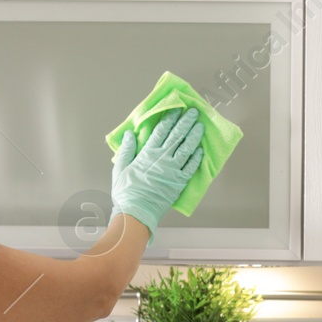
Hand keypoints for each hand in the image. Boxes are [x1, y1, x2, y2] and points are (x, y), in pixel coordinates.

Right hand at [110, 106, 204, 234]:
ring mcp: (173, 171)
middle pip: (177, 136)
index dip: (170, 118)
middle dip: (186, 122)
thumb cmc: (126, 193)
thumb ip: (127, 150)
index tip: (176, 109)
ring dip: (194, 136)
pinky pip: (191, 167)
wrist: (136, 213)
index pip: (161, 131)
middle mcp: (163, 159)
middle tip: (194, 112)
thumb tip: (130, 134)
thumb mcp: (120, 168)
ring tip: (200, 125)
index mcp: (148, 154)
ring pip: (187, 148)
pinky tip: (200, 149)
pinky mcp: (180, 183)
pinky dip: (196, 157)